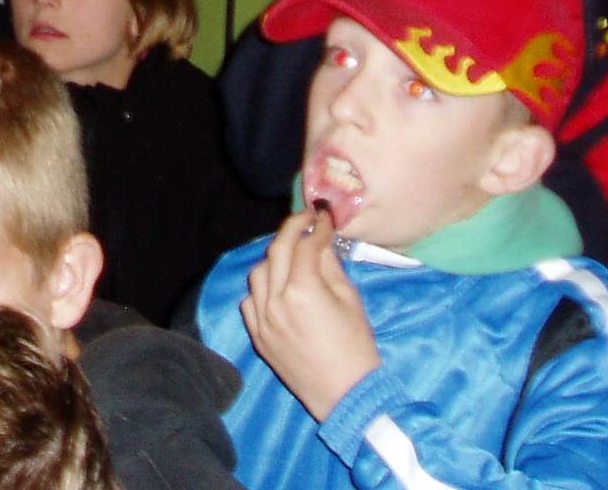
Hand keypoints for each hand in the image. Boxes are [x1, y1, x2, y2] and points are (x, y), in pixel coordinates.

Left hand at [241, 210, 381, 420]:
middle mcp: (275, 301)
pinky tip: (278, 287)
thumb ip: (331, 266)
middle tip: (305, 218)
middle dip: (291, 228)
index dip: (316, 225)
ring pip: (258, 272)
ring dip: (274, 258)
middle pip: (276, 250)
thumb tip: (320, 241)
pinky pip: (250, 301)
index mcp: (302, 290)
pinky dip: (262, 288)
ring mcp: (262, 320)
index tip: (323, 214)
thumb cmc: (356, 347)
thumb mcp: (350, 300)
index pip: (304, 245)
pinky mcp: (258, 337)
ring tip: (291, 254)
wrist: (346, 394)